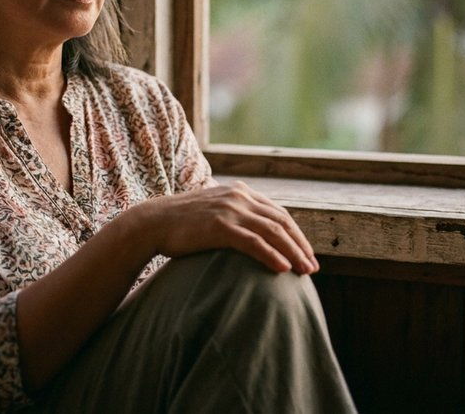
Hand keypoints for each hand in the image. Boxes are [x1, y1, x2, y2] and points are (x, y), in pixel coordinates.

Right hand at [132, 181, 318, 274]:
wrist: (152, 222)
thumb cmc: (180, 223)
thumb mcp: (212, 211)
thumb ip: (232, 214)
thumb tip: (249, 232)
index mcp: (240, 192)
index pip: (278, 213)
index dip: (296, 234)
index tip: (306, 254)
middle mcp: (239, 197)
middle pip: (281, 222)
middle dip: (300, 245)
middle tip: (312, 267)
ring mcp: (230, 210)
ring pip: (273, 232)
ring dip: (293, 253)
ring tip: (305, 272)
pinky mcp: (220, 226)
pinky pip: (254, 242)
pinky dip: (272, 255)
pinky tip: (283, 269)